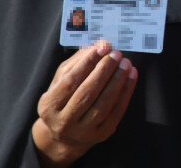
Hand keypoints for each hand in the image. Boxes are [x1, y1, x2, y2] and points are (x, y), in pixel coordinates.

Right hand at [32, 41, 137, 167]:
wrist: (67, 132)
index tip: (103, 47)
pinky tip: (131, 76)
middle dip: (104, 71)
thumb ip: (79, 61)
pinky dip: (126, 92)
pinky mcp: (101, 135)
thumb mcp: (62, 79)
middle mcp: (63, 123)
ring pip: (103, 105)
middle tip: (116, 54)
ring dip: (117, 81)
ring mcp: (83, 132)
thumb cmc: (65, 97)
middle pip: (86, 94)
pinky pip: (117, 113)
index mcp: (49, 106)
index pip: (70, 82)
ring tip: (126, 63)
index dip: (87, 63)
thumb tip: (101, 46)